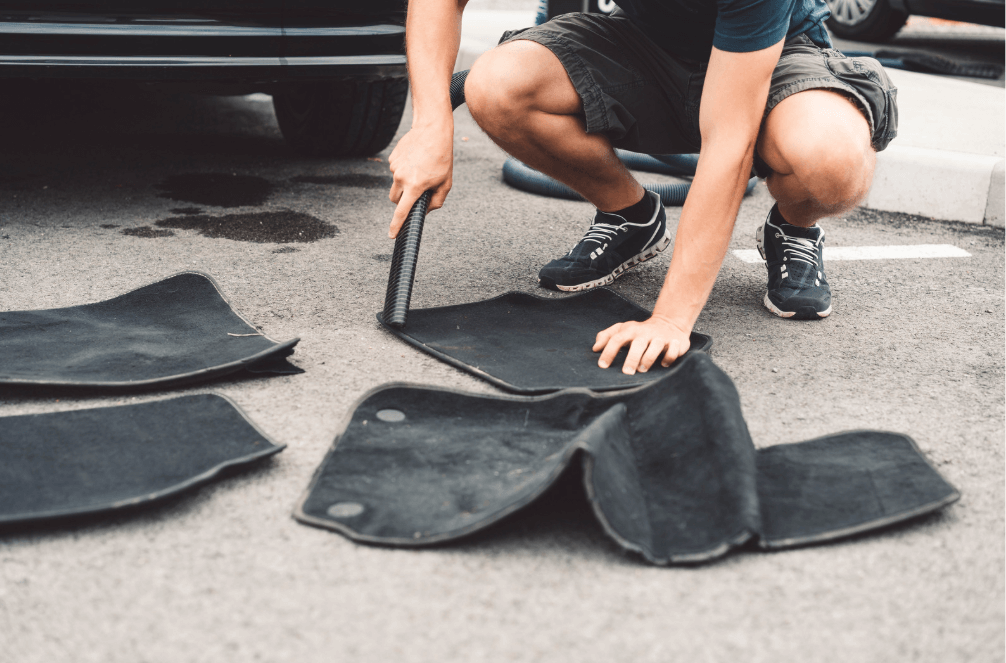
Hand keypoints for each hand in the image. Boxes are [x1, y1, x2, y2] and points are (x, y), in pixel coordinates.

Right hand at [387, 119, 453, 237]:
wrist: (432, 130)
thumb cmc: (442, 158)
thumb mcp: (446, 183)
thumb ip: (436, 201)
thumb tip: (425, 211)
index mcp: (415, 186)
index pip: (402, 211)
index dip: (396, 225)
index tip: (392, 235)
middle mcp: (401, 177)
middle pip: (395, 200)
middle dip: (402, 202)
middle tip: (416, 194)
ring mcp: (394, 167)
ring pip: (396, 184)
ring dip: (405, 184)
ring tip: (421, 170)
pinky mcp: (392, 158)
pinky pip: (396, 171)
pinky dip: (404, 170)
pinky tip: (416, 160)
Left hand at [593, 317, 690, 374]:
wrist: (669, 323)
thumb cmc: (641, 331)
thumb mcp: (623, 329)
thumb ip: (607, 336)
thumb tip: (595, 348)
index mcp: (631, 330)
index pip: (617, 339)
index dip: (609, 352)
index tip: (602, 365)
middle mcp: (646, 333)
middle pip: (637, 344)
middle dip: (631, 358)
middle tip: (626, 372)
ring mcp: (661, 338)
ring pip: (656, 347)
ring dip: (648, 359)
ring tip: (642, 369)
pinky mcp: (676, 342)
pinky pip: (673, 350)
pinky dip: (668, 357)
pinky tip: (663, 364)